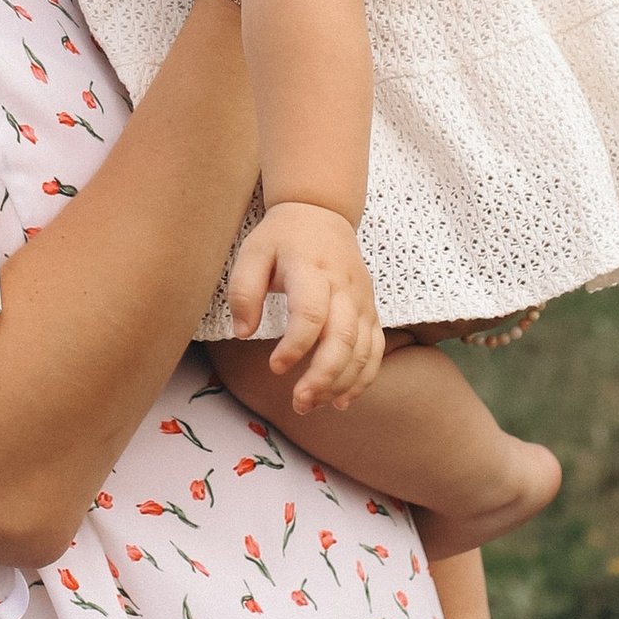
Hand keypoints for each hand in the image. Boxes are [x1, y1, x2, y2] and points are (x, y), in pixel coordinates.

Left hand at [225, 200, 383, 410]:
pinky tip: (342, 400)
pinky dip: (363, 378)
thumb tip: (244, 333)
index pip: (310, 313)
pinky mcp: (370, 311)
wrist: (321, 213)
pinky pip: (376, 349)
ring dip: (341, 383)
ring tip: (312, 405)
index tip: (274, 367)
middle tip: (299, 403)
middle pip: (342, 338)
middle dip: (323, 376)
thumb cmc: (282, 237)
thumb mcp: (252, 252)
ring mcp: (362, 300)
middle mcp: (343, 286)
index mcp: (311, 269)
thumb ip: (243, 291)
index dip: (295, 345)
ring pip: (363, 349)